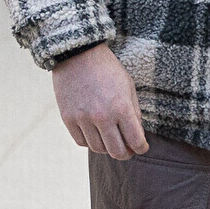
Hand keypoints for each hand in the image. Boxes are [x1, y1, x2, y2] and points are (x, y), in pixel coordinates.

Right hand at [54, 42, 148, 158]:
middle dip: (126, 154)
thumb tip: (137, 136)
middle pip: (117, 152)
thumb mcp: (128, 87)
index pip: (136, 142)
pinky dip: (90, 142)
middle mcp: (102, 117)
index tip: (141, 147)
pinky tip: (95, 134)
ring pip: (98, 149)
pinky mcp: (68, 118)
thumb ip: (134, 113)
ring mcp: (83, 119)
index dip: (141, 148)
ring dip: (107, 148)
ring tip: (111, 139)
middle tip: (128, 150)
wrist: (77, 54)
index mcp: (121, 108)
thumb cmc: (107, 69)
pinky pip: (81, 142)